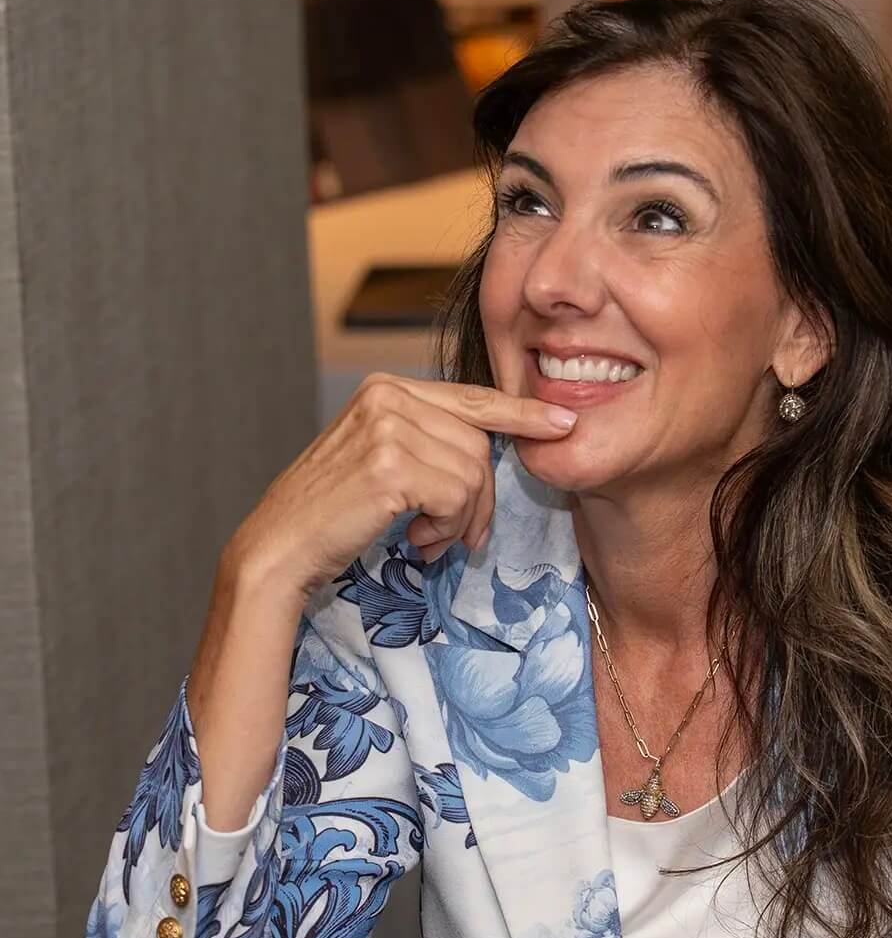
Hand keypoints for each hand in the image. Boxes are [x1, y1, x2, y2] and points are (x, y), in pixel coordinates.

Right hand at [224, 373, 578, 597]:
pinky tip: (416, 539)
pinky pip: (458, 497)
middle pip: (479, 445)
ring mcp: (386, 428)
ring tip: (426, 538)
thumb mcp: (384, 460)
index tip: (563, 423)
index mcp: (386, 388)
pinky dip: (447, 527)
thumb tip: (495, 450)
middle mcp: (385, 397)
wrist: (281, 548)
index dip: (521, 414)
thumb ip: (430, 442)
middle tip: (455, 535)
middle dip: (480, 499)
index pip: (472, 398)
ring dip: (461, 519)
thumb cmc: (335, 514)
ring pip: (473, 473)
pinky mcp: (390, 466)